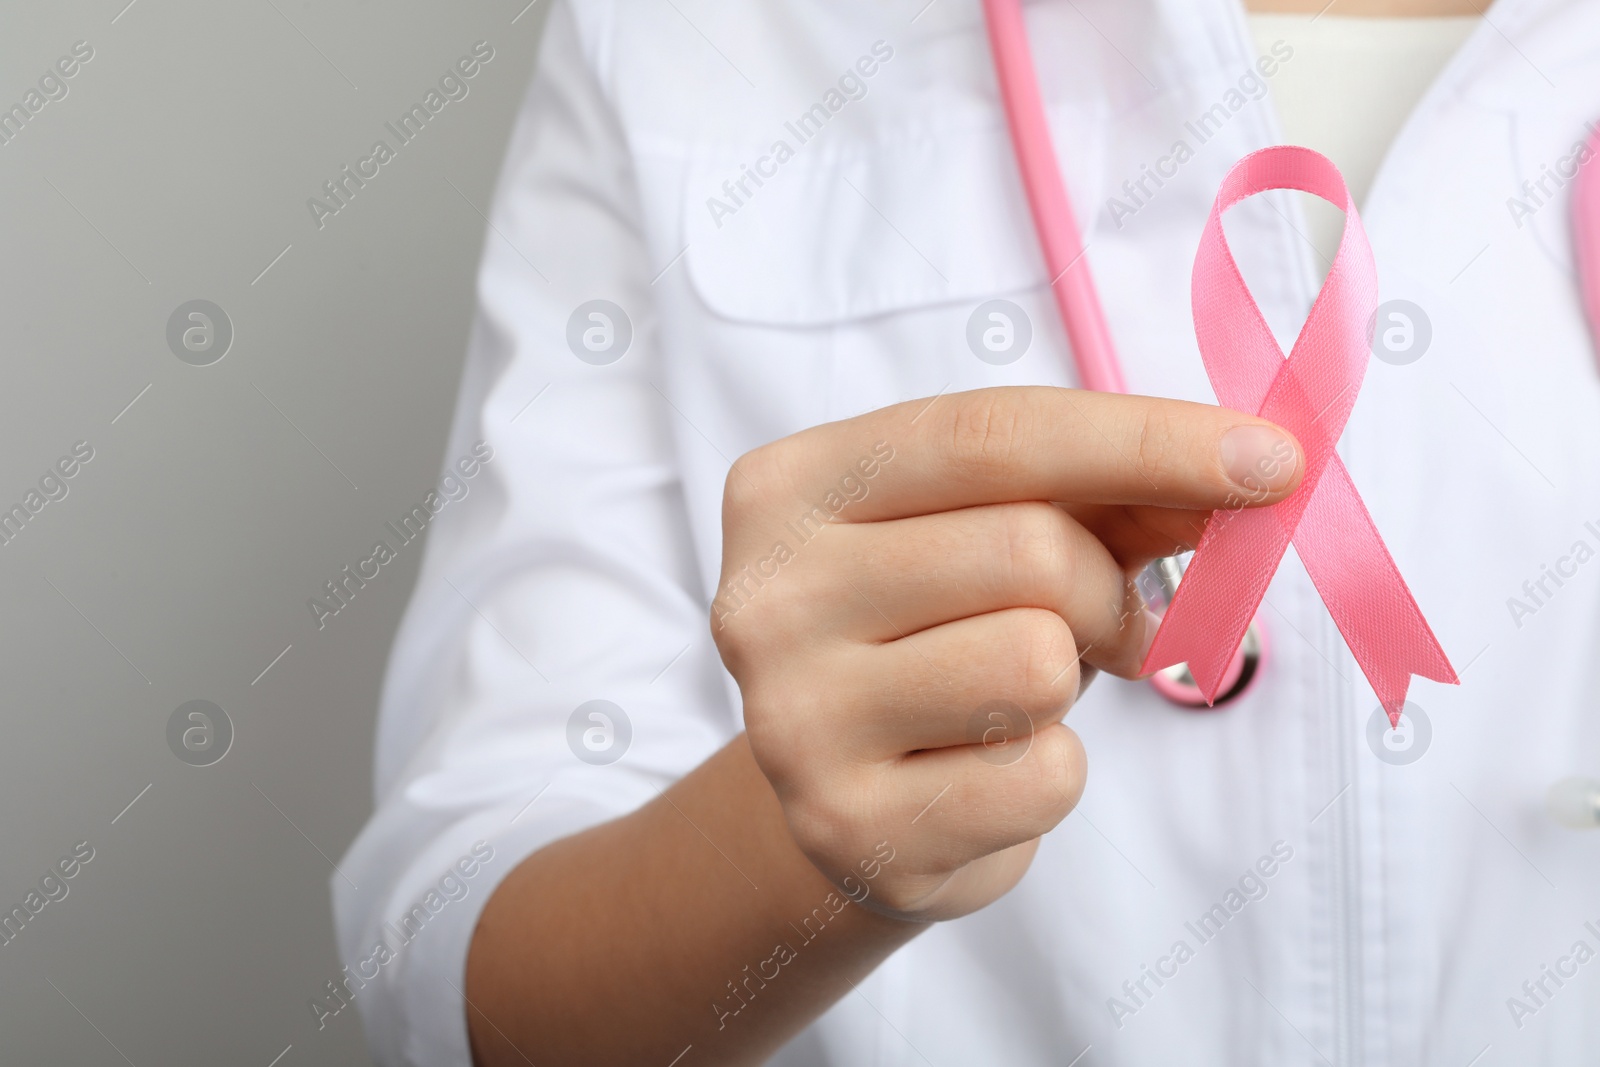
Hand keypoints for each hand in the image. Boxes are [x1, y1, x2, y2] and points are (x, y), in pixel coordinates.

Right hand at [712, 387, 1300, 921]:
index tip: (1271, 460)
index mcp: (793, 488)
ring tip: (1021, 695)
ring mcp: (794, 716)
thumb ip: (1112, 494)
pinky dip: (1053, 771)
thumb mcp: (1001, 534)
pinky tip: (987, 771)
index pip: (988, 435)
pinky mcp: (847, 825)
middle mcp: (768, 595)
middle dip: (1107, 590)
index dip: (1144, 438)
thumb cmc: (934, 637)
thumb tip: (1248, 474)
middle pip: (1028, 548)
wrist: (849, 801)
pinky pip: (1041, 776)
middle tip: (1101, 624)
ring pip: (1036, 661)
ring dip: (1070, 681)